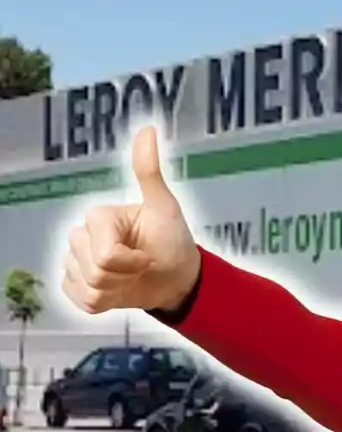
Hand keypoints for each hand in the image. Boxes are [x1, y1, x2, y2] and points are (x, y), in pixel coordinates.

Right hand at [61, 126, 201, 314]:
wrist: (176, 277)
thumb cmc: (173, 240)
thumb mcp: (164, 207)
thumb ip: (149, 171)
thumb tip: (147, 129)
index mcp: (97, 216)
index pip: (104, 255)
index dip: (131, 262)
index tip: (149, 254)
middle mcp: (80, 235)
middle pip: (95, 271)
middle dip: (126, 276)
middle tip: (142, 266)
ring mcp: (75, 261)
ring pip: (89, 288)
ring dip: (118, 289)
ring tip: (132, 277)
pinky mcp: (75, 285)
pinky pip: (82, 300)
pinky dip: (105, 302)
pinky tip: (119, 289)